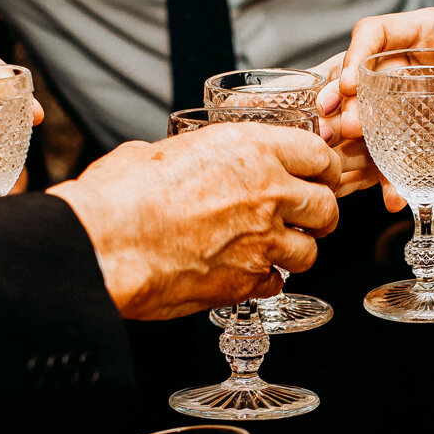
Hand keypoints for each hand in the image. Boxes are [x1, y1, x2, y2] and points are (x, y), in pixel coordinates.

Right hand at [52, 124, 340, 319]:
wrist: (107, 245)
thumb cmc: (121, 196)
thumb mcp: (157, 151)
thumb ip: (188, 155)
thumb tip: (180, 159)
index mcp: (250, 150)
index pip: (317, 154)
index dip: (321, 167)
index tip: (318, 175)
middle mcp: (267, 194)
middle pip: (326, 206)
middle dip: (320, 214)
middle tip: (308, 218)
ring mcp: (261, 242)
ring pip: (309, 252)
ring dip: (296, 251)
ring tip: (275, 250)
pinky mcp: (246, 283)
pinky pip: (275, 284)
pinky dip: (265, 281)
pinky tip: (245, 274)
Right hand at [317, 9, 433, 180]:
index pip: (380, 32)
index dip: (359, 53)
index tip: (351, 83)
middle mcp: (416, 66)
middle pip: (363, 76)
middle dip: (343, 101)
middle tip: (339, 127)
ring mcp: (414, 103)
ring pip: (369, 116)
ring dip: (354, 138)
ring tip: (344, 157)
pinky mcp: (421, 137)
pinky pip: (392, 152)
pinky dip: (387, 174)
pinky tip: (391, 195)